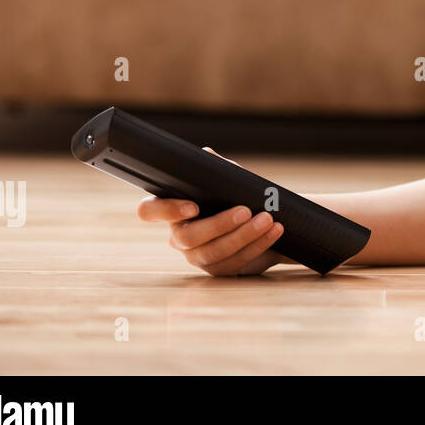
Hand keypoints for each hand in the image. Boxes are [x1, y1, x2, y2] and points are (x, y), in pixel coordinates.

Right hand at [136, 147, 287, 275]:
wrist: (265, 222)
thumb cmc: (238, 197)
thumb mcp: (230, 181)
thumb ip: (218, 170)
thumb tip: (207, 154)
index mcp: (174, 209)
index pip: (150, 210)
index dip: (166, 210)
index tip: (194, 205)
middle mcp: (180, 236)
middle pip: (188, 236)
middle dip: (219, 223)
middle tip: (246, 210)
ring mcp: (198, 256)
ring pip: (215, 252)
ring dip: (244, 235)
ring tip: (268, 219)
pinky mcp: (220, 270)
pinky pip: (236, 261)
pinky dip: (258, 244)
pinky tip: (275, 230)